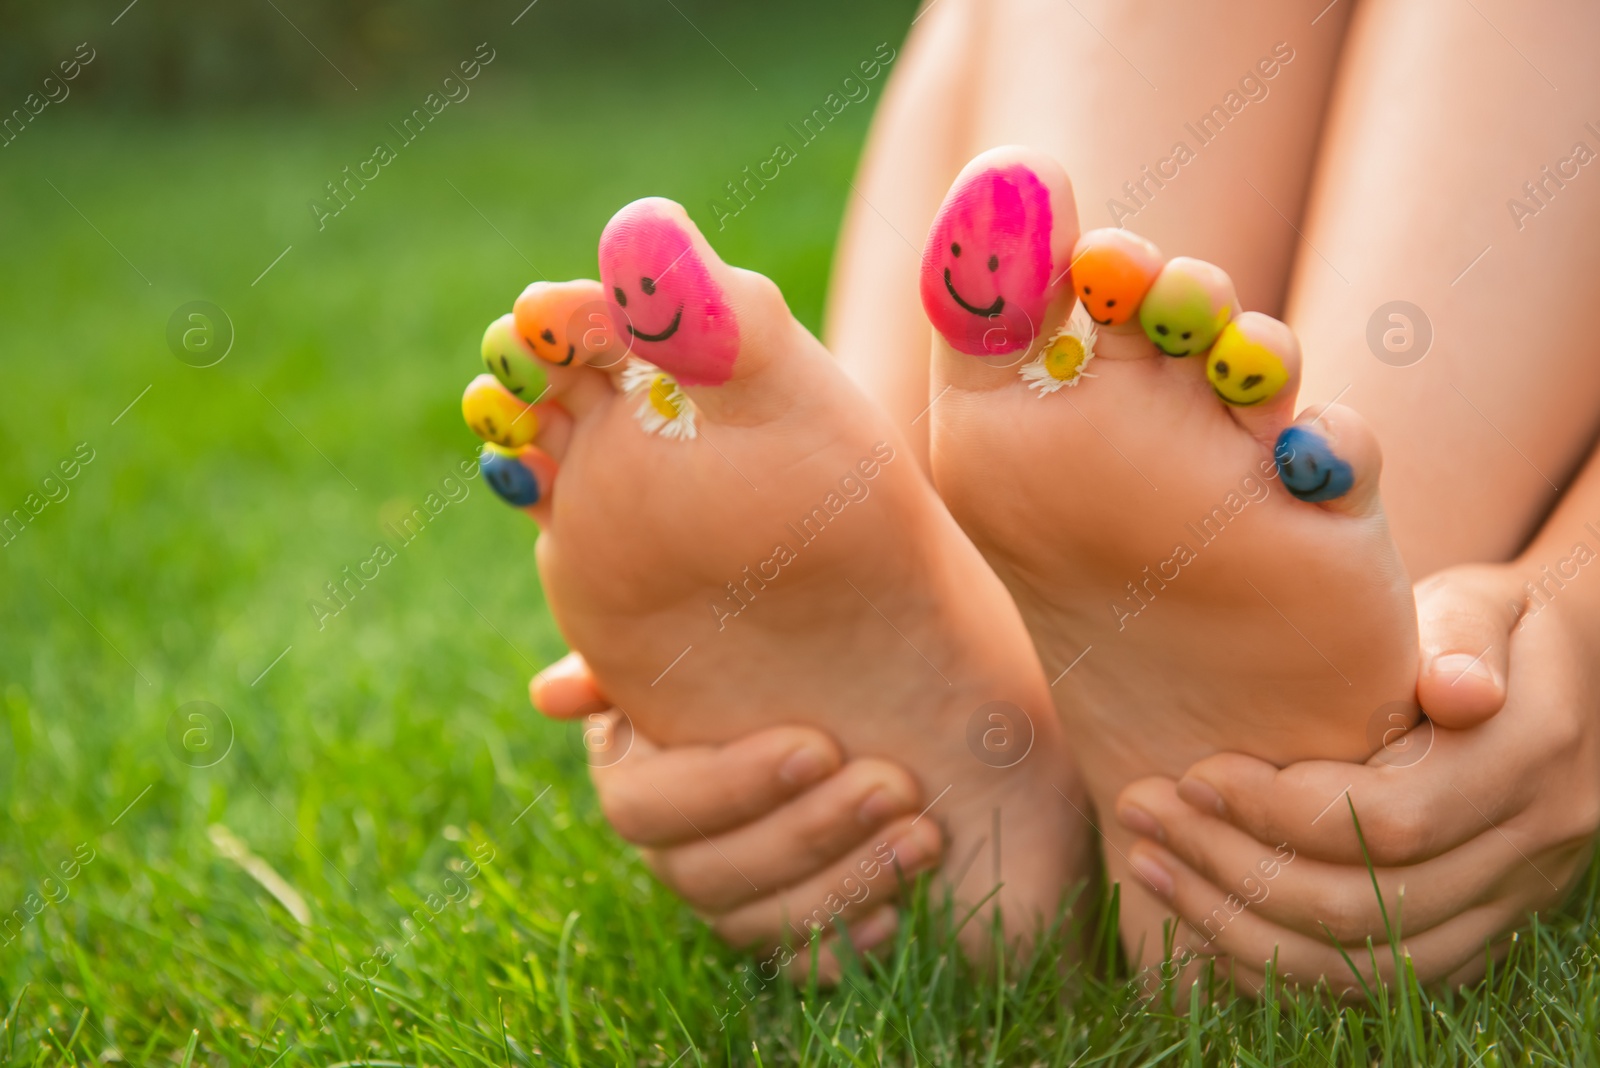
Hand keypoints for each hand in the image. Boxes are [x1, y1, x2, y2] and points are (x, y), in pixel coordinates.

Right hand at [530, 654, 943, 976]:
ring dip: (844, 884)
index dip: (730, 786)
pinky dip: (843, 948)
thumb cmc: (782, 640)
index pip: (646, 805)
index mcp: (635, 768)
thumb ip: (639, 650)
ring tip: (923, 836)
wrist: (868, 676)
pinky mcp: (787, 926)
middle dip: (808, 831)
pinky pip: (798, 964)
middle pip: (706, 874)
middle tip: (894, 786)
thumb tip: (550, 696)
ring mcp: (728, 892)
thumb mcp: (723, 628)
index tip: (818, 746)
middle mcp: (672, 842)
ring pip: (757, 923)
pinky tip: (895, 916)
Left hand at [1114, 562, 1599, 990]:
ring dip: (1239, 925)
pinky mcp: (1472, 935)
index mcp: (1527, 761)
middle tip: (1144, 812)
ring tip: (1151, 862)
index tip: (1195, 774)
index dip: (1278, 809)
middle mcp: (1528, 850)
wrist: (1556, 683)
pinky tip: (1201, 912)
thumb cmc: (1484, 629)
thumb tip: (1458, 689)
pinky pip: (1371, 983)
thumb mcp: (1480, 603)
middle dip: (1234, 867)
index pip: (1390, 821)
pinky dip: (1276, 963)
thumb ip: (1463, 634)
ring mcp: (1505, 905)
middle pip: (1365, 905)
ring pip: (1363, 964)